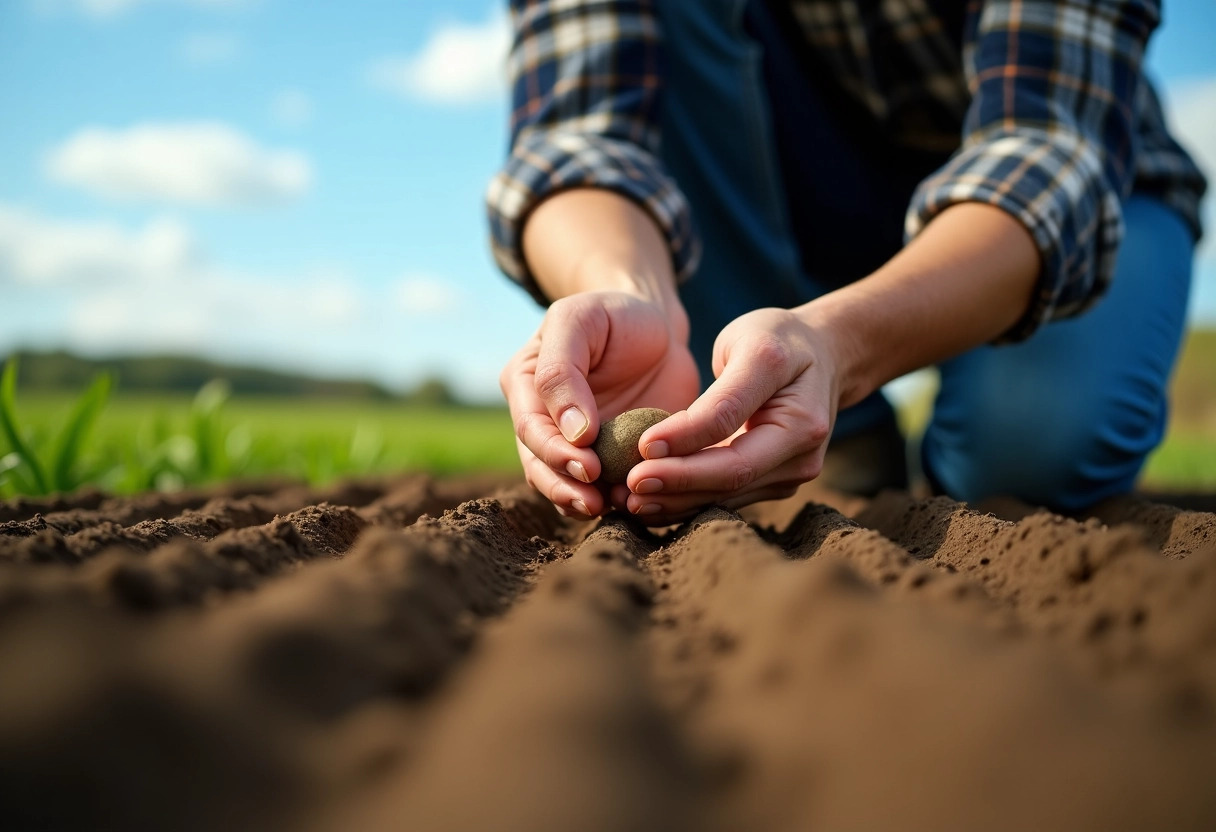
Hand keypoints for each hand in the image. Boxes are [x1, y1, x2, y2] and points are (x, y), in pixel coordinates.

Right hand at [501, 290, 698, 518]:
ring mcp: (573, 443)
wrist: (658, 327)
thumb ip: (563, 369)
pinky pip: (602, 489)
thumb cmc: (614, 314)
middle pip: (540, 466)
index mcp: (526, 384)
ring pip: (565, 484)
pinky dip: (613, 499)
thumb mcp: (581, 321)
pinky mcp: (607, 457)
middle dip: (565, 487)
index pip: (530, 428)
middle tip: (595, 500)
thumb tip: (572, 432)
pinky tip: (633, 502)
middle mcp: (542, 420)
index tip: (588, 465)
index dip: (554, 452)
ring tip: (613, 506)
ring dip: (584, 501)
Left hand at [619, 307, 839, 524]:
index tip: (639, 450)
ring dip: (674, 503)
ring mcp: (792, 475)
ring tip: (627, 502)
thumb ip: (718, 396)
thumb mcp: (748, 346)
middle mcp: (801, 455)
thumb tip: (662, 442)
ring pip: (725, 497)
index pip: (734, 447)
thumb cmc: (778, 340)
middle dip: (675, 487)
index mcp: (800, 419)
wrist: (824, 354)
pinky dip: (686, 500)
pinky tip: (649, 500)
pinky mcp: (775, 483)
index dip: (685, 451)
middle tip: (626, 490)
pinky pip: (726, 497)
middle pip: (730, 481)